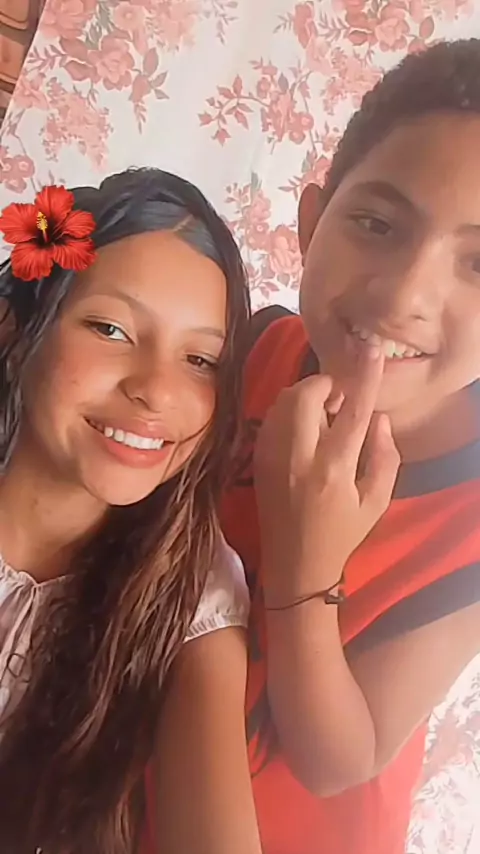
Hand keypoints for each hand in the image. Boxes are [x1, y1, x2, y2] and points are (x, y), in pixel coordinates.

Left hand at [254, 344, 399, 605]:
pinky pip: (271, 416)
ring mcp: (272, 457)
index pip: (352, 411)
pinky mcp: (258, 459)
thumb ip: (384, 455)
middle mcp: (299, 458)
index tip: (370, 348)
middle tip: (339, 397)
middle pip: (306, 395)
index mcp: (333, 470)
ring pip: (283, 401)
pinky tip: (303, 426)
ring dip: (306, 395)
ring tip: (324, 413)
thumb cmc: (342, 533)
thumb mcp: (377, 501)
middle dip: (325, 384)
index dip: (362, 377)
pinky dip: (289, 409)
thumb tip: (377, 416)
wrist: (294, 564)